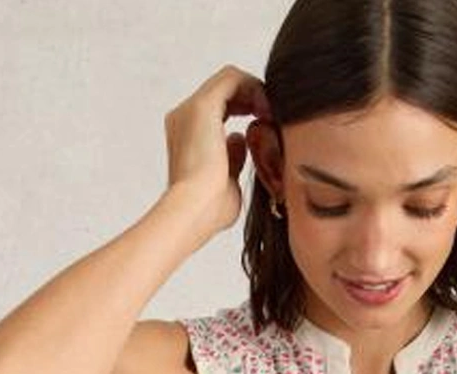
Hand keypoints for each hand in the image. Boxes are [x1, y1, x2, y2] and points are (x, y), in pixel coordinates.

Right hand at [164, 64, 274, 232]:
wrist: (193, 212)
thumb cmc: (209, 210)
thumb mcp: (227, 181)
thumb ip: (233, 158)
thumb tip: (240, 139)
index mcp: (186, 135)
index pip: (218, 107)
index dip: (245, 108)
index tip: (265, 125)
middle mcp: (184, 117)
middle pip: (224, 90)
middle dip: (252, 97)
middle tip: (272, 116)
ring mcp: (190, 110)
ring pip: (229, 80)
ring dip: (255, 91)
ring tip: (271, 114)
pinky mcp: (202, 107)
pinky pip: (232, 78)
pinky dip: (253, 88)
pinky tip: (266, 111)